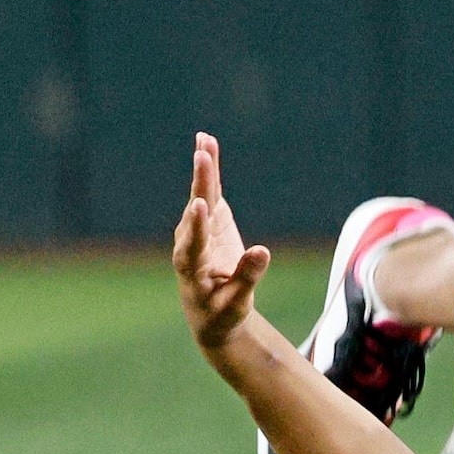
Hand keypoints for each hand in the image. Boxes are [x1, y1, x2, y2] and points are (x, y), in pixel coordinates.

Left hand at [173, 132, 271, 351]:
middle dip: (200, 184)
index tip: (200, 206)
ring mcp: (198, 226)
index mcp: (191, 267)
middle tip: (202, 158)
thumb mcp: (237, 301)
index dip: (197, 225)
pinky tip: (207, 144)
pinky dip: (209, 168)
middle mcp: (190, 241)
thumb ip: (247, 276)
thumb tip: (263, 251)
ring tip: (204, 142)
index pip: (193, 243)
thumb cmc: (223, 310)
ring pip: (200, 194)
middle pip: (195, 210)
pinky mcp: (209, 217)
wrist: (211, 310)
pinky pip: (209, 189)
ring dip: (203, 168)